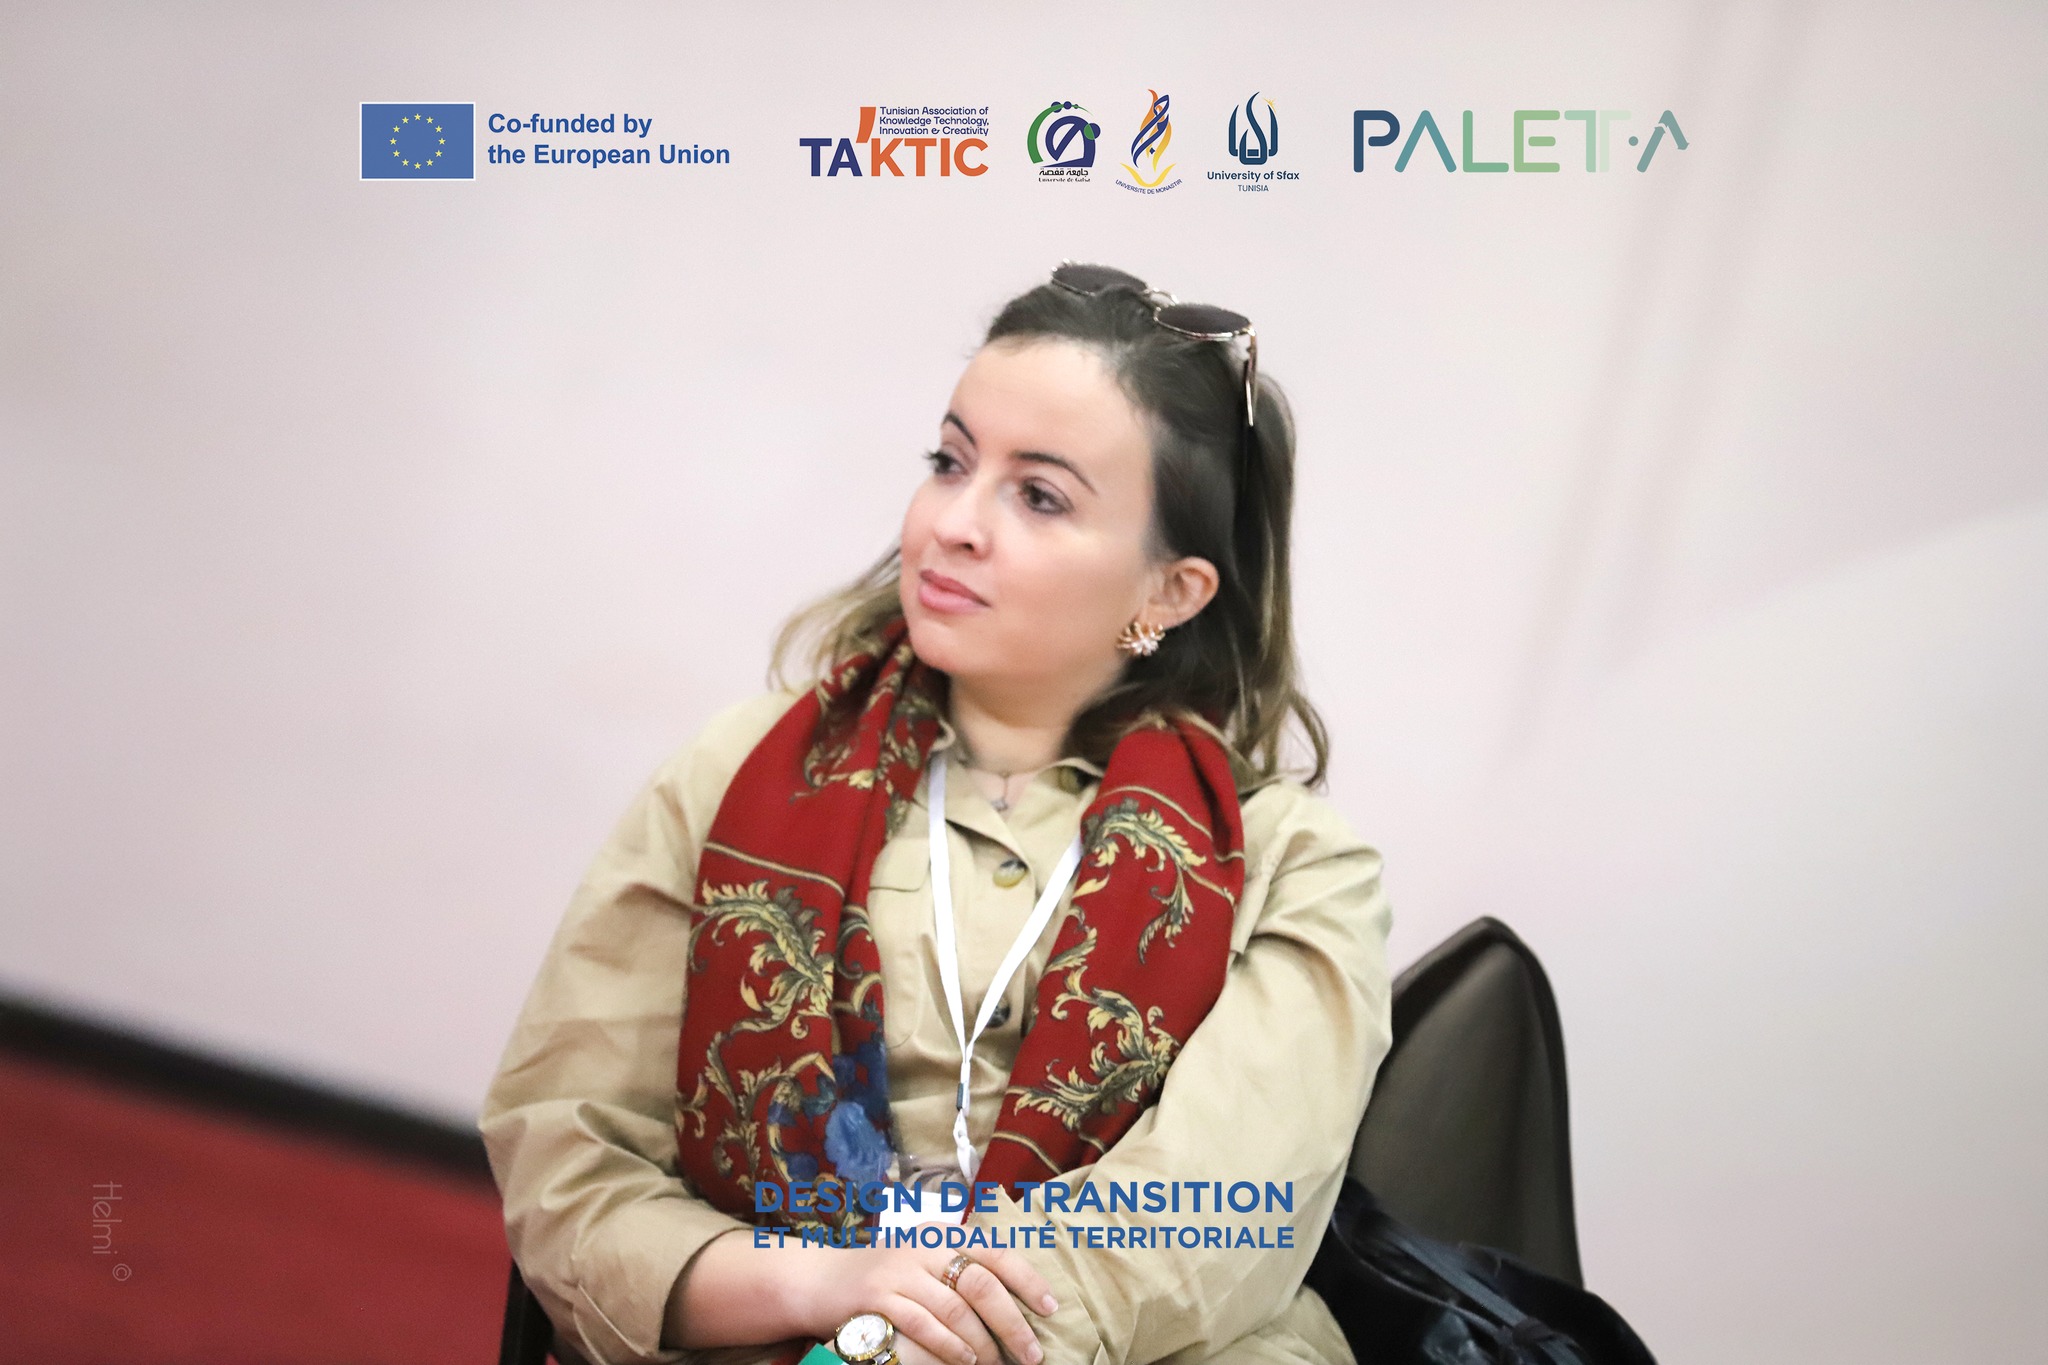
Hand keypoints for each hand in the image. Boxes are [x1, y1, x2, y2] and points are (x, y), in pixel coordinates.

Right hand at [803, 1245, 1058, 1364]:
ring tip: (998, 1362)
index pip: (995, 1253)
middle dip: (1012, 1322)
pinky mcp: (878, 1298)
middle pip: (980, 1284)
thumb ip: (961, 1269)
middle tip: (1032, 1352)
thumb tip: (1018, 1300)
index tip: (1050, 1307)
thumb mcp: (924, 1262)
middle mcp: (923, 1248)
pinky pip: (923, 1325)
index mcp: (942, 1235)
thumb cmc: (885, 1278)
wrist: (821, 1281)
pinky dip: (949, 1346)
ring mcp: (899, 1273)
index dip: (1027, 1280)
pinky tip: (966, 1360)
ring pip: (954, 1310)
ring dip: (982, 1343)